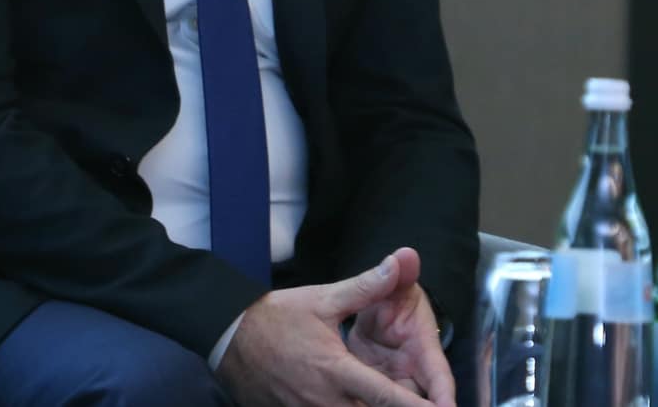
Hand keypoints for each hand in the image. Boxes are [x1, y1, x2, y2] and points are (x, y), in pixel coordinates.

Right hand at [217, 249, 446, 406]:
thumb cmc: (277, 318)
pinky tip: (358, 403)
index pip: (384, 396)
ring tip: (395, 401)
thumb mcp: (323, 299)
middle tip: (428, 406)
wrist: (229, 339)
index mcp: (335, 371)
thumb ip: (365, 287)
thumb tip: (397, 265)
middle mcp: (324, 402)